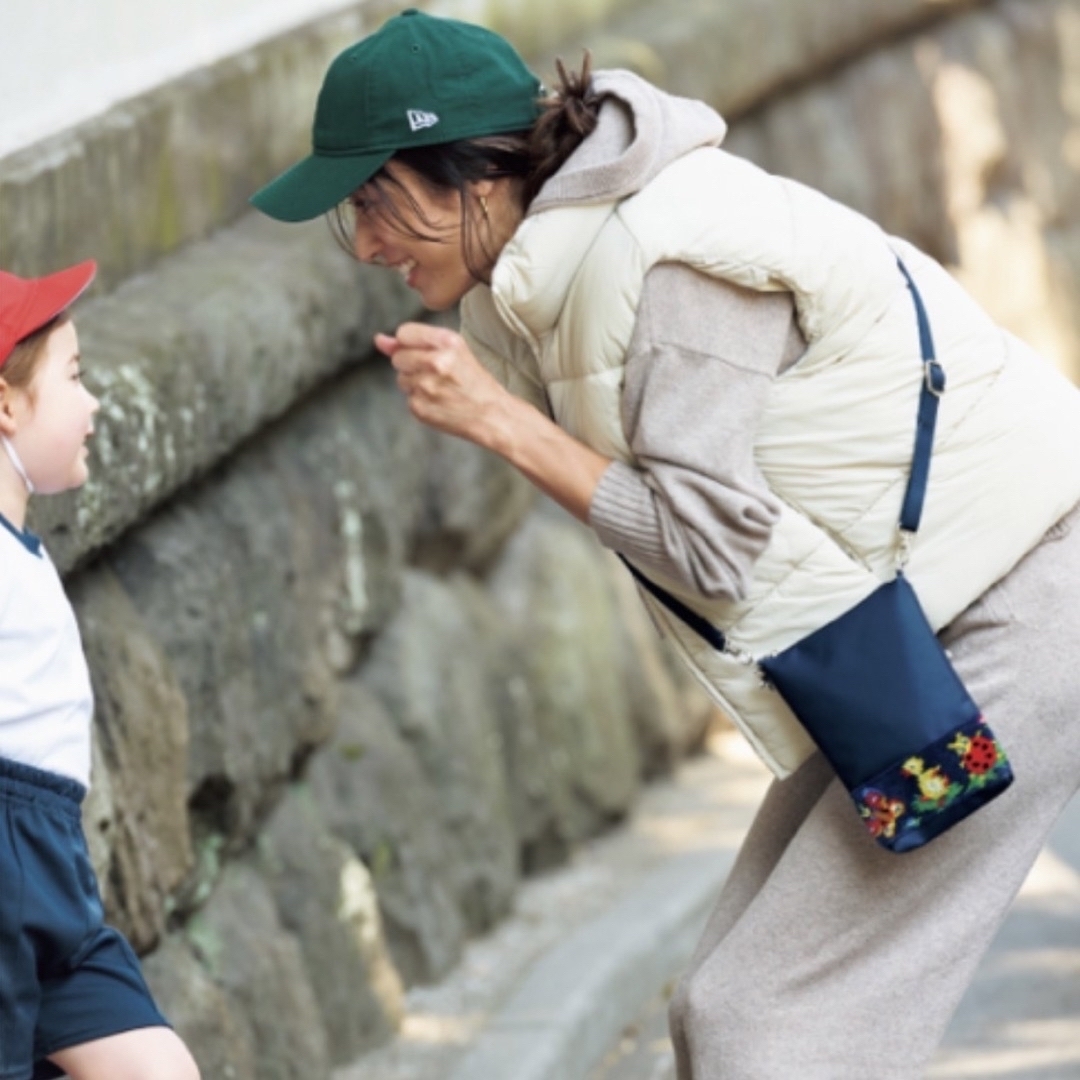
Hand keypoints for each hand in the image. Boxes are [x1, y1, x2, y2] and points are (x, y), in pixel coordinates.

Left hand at [375, 323, 508, 445]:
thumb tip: (380, 340)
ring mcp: (425, 387)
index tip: (421, 351)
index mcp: (448, 342)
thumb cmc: (475, 382)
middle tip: (436, 373)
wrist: (492, 415)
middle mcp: (435, 362)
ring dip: (415, 383)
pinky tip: (439, 402)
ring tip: (441, 389)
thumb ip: (416, 342)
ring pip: (400, 379)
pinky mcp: (420, 407)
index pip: (404, 333)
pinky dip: (420, 400)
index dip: (409, 343)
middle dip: (411, 364)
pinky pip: (408, 398)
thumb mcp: (455, 351)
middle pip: (398, 357)